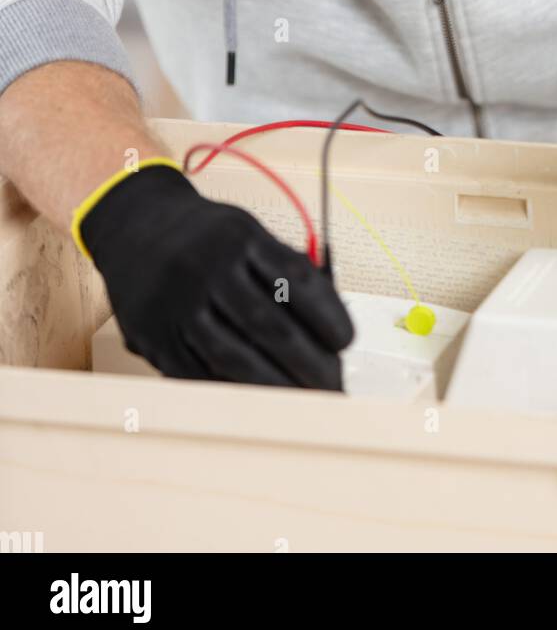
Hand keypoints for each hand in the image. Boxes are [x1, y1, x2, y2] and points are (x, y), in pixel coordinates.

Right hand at [81, 163, 354, 385]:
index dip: (329, 315)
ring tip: (304, 404)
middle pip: (271, 328)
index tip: (347, 340)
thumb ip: (286, 269)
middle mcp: (208, 267)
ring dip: (276, 388)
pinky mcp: (153, 333)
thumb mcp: (249, 232)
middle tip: (334, 387)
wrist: (136, 225)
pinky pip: (197, 374)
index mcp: (241, 236)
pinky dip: (232, 392)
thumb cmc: (208, 236)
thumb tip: (331, 320)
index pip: (298, 280)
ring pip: (233, 358)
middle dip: (310, 365)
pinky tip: (257, 402)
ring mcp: (177, 303)